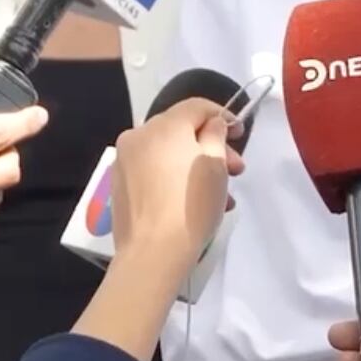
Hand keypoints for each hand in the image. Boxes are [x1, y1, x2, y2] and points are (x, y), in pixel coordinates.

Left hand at [108, 97, 244, 273]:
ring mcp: (124, 161)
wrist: (152, 253)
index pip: (197, 106)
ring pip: (168, 153)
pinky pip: (154, 171)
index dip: (223, 115)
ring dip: (196, 166)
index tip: (240, 133)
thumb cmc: (191, 205)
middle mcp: (138, 136)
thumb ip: (216, 134)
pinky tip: (194, 202)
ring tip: (220, 195)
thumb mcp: (215, 165)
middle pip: (182, 130)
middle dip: (212, 147)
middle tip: (235, 170)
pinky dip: (175, 178)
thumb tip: (211, 124)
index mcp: (163, 126)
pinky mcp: (120, 185)